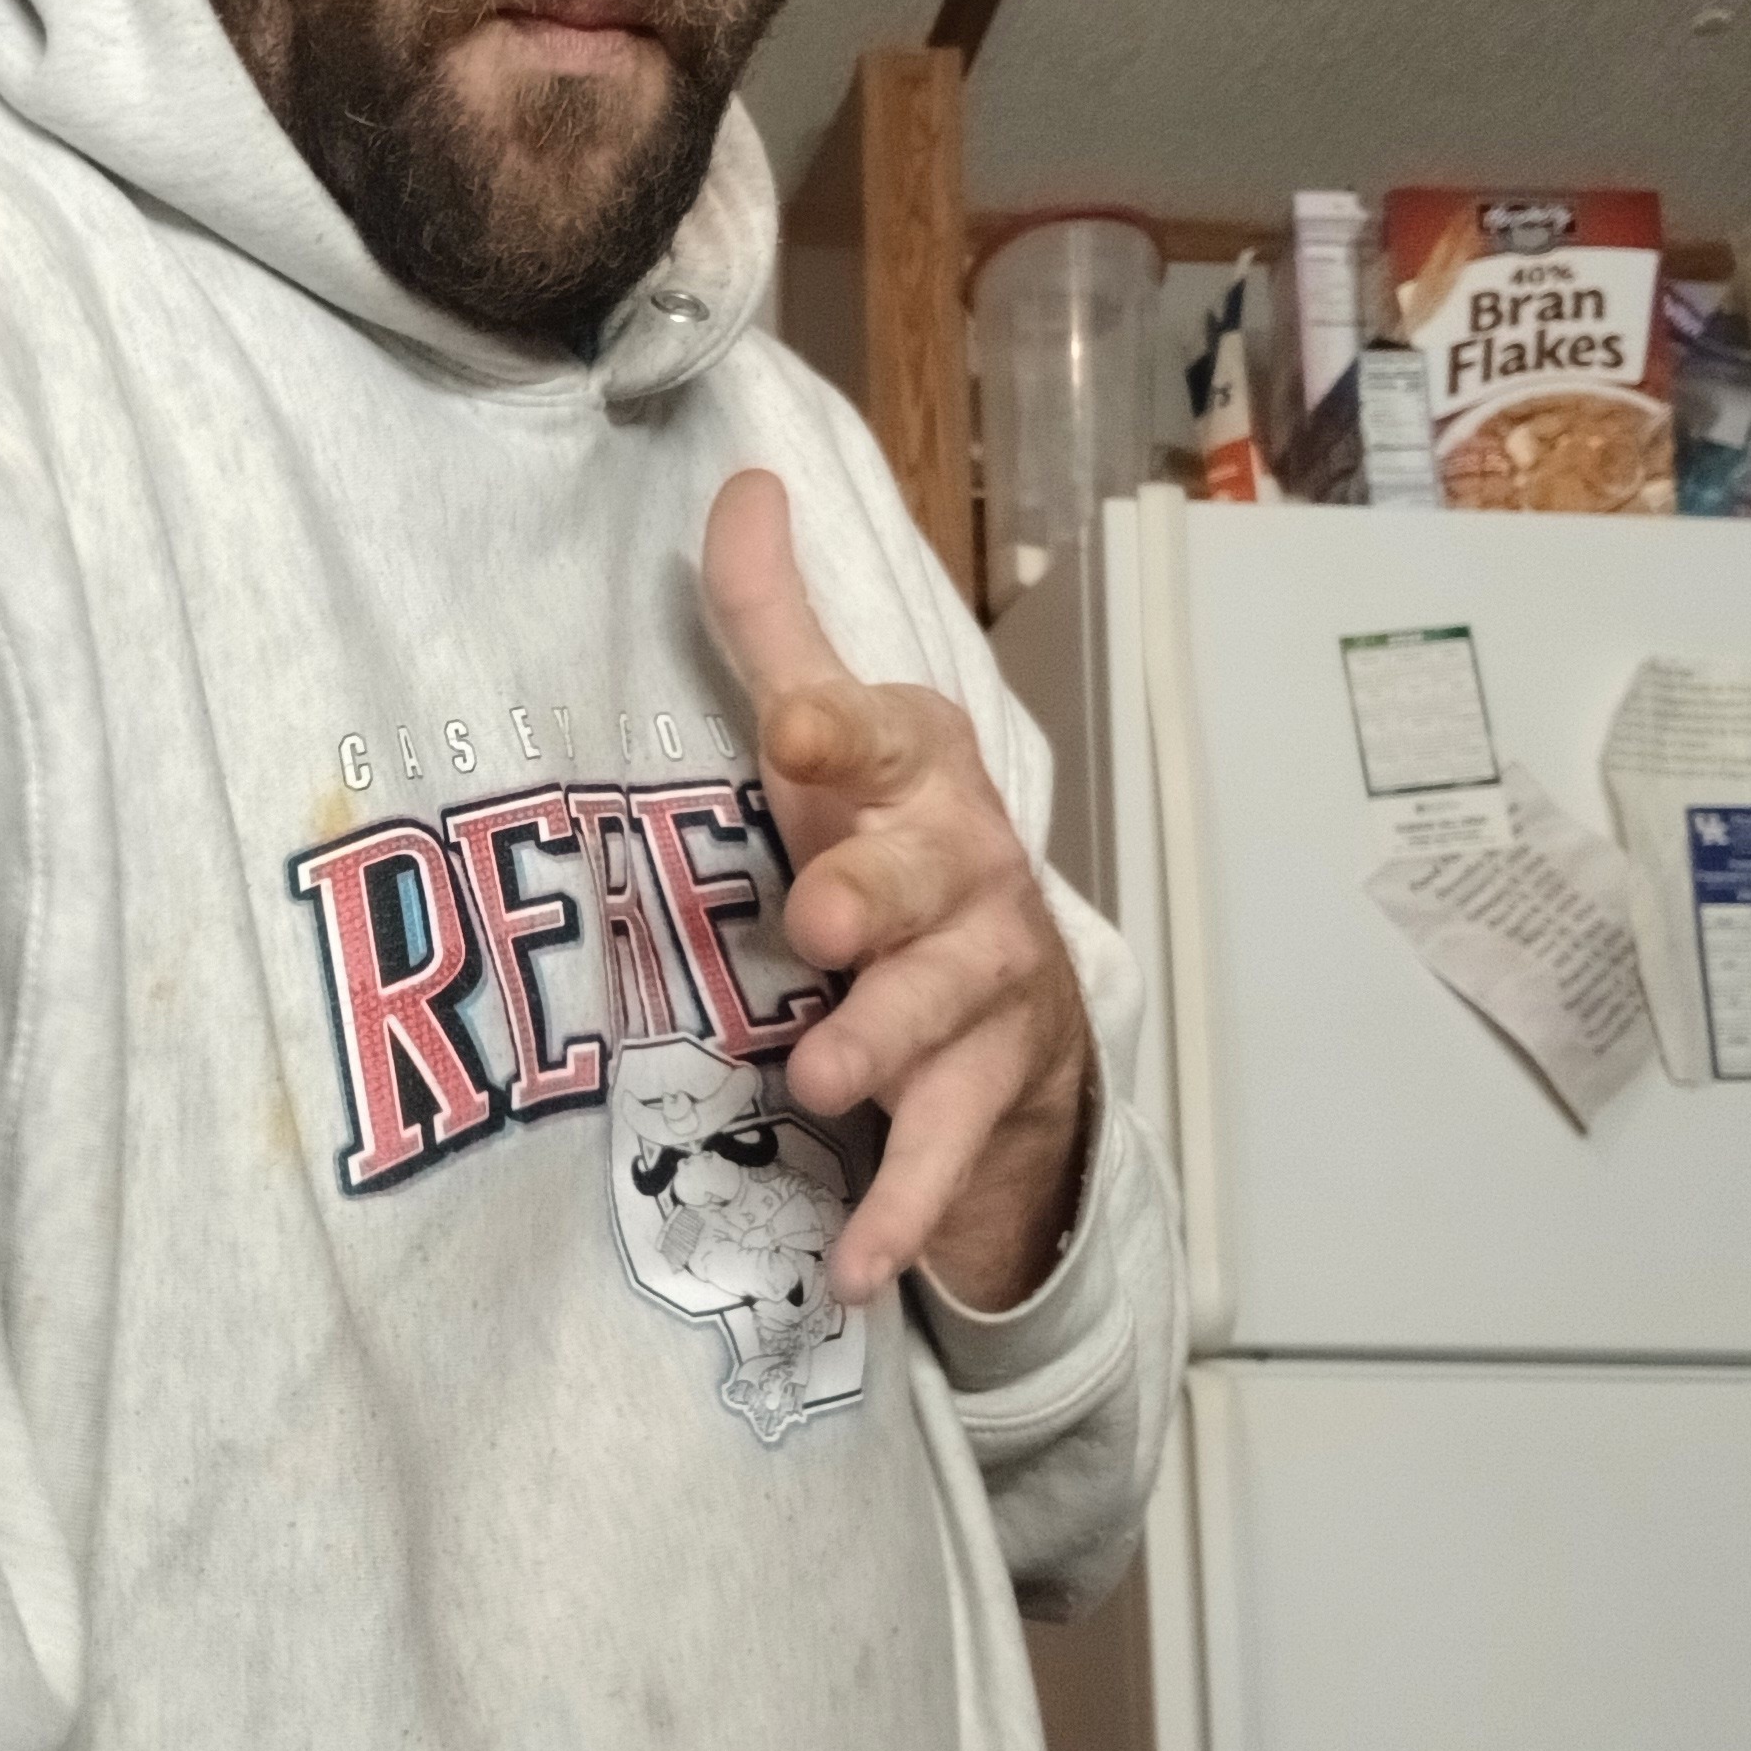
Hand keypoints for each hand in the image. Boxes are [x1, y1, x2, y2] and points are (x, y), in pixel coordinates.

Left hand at [702, 469, 1092, 1309]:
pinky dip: (903, 1214)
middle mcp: (970, 875)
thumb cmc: (888, 851)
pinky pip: (946, 1157)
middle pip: (931, 879)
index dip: (848, 728)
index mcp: (925, 779)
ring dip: (886, 1043)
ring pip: (946, 1015)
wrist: (1011, 1014)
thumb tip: (739, 484)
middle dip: (880, 894)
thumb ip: (777, 627)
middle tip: (819, 920)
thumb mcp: (831, 743)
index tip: (798, 727)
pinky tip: (854, 1266)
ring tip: (822, 1074)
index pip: (895, 736)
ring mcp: (989, 992)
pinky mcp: (990, 1098)